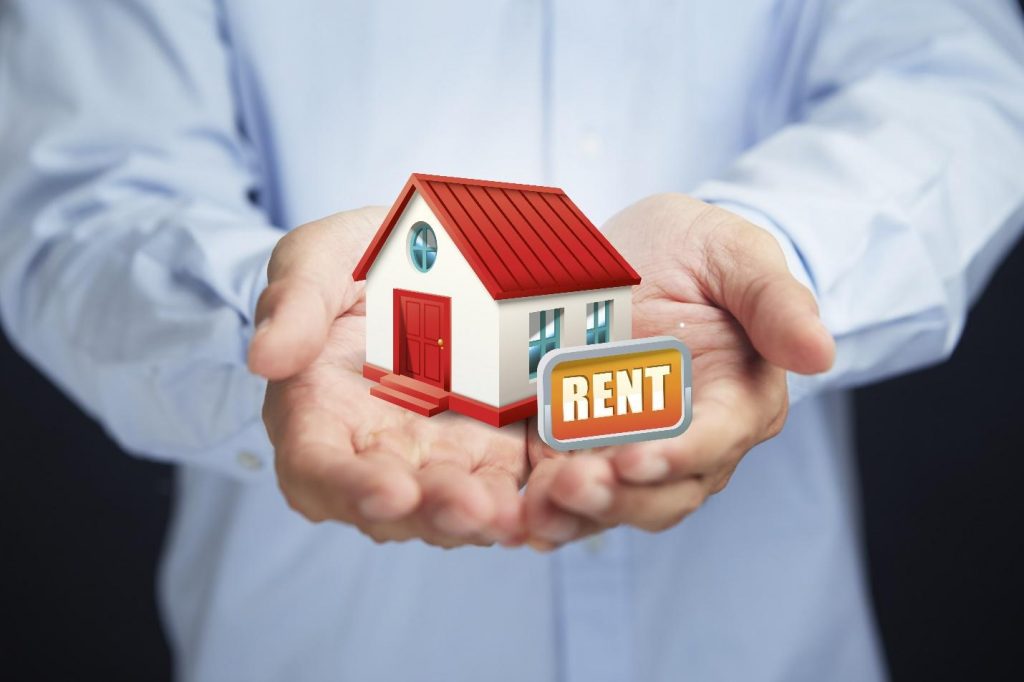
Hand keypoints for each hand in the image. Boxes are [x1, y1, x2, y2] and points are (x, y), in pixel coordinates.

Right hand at [248, 208, 527, 547]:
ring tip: (516, 515)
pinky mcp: (499, 450)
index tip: (389, 492)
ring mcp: (441, 457)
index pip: (318, 468)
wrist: (437, 252)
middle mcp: (378, 452)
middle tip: (469, 509)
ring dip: (486, 518)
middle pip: (396, 506)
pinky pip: (517, 484)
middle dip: (432, 512)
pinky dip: (537, 497)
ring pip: (459, 506)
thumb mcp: (321, 259)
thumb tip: (263, 358)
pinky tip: (562, 494)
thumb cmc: (360, 259)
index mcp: (319, 414)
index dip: (349, 488)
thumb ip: (295, 303)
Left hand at [523, 193, 834, 547]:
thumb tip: (821, 353)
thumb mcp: (737, 255)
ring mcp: (631, 450)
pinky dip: (541, 507)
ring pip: (612, 503)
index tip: (636, 459)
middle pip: (664, 493)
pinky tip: (511, 515)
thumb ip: (775, 301)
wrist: (640, 253)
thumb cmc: (699, 253)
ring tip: (537, 506)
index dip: (681, 455)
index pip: (717, 441)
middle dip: (621, 497)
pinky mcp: (579, 448)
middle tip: (575, 486)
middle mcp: (687, 440)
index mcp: (737, 399)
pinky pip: (564, 490)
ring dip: (576, 513)